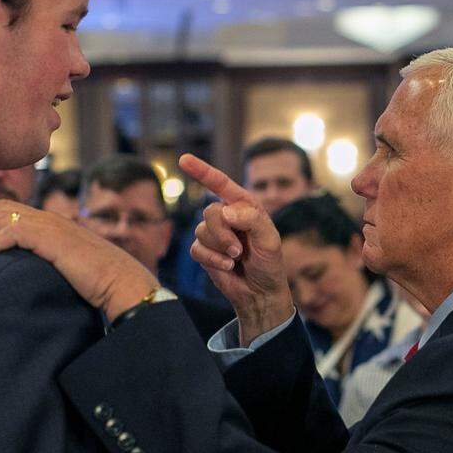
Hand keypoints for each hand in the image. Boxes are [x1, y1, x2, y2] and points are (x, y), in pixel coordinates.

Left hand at [0, 201, 157, 318]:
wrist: (120, 281)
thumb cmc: (96, 280)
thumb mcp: (63, 266)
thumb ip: (42, 261)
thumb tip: (21, 271)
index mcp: (48, 224)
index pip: (6, 210)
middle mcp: (46, 219)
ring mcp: (49, 227)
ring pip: (0, 217)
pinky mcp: (52, 240)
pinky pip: (15, 235)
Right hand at [178, 154, 292, 344]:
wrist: (260, 293)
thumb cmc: (269, 264)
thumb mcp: (269, 239)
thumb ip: (251, 220)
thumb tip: (225, 211)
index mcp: (244, 206)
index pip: (221, 183)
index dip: (202, 171)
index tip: (184, 159)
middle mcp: (227, 216)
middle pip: (210, 212)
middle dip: (222, 233)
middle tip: (239, 250)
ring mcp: (214, 234)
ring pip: (201, 231)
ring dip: (219, 248)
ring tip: (236, 259)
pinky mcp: (204, 251)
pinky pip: (196, 249)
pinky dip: (212, 260)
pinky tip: (226, 267)